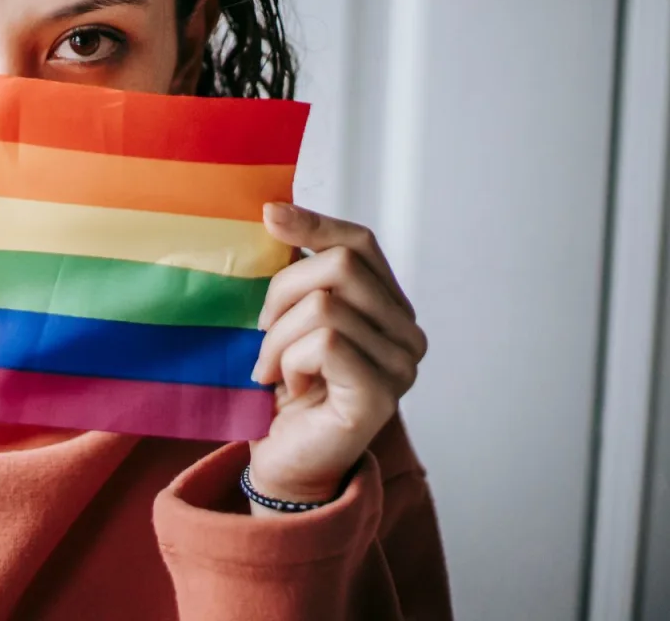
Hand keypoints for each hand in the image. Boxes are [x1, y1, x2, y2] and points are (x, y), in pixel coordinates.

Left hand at [246, 203, 426, 510]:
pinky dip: (290, 361)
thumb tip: (275, 210)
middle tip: (262, 335)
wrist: (280, 460)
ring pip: (326, 305)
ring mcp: (401, 366)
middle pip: (339, 266)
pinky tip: (288, 387)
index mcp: (387, 307)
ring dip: (277, 337)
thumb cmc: (282, 390)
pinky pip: (326, 344)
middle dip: (281, 293)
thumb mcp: (284, 317)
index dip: (315, 224)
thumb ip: (294, 272)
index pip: (360, 244)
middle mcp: (407, 333)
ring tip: (270, 368)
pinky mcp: (381, 395)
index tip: (269, 216)